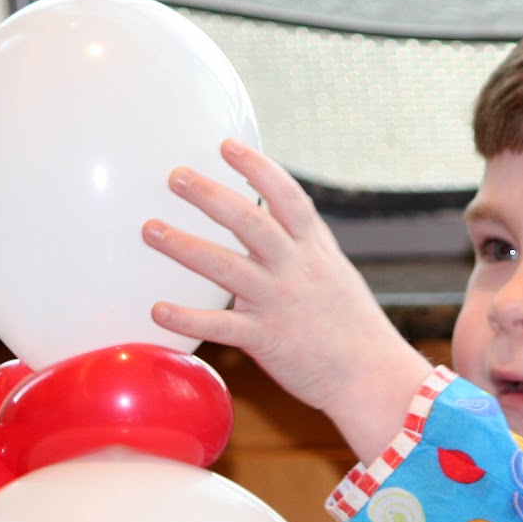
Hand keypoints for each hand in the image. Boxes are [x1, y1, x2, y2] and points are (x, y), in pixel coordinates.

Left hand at [144, 139, 432, 461]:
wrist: (372, 376)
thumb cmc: (353, 328)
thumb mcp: (335, 274)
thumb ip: (303, 248)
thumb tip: (276, 223)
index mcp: (315, 250)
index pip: (286, 196)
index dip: (257, 168)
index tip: (228, 145)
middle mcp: (295, 269)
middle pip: (248, 221)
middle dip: (209, 195)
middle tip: (174, 176)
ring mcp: (279, 303)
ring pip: (224, 267)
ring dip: (184, 246)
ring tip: (150, 228)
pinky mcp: (266, 339)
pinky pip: (220, 326)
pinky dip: (187, 318)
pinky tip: (157, 310)